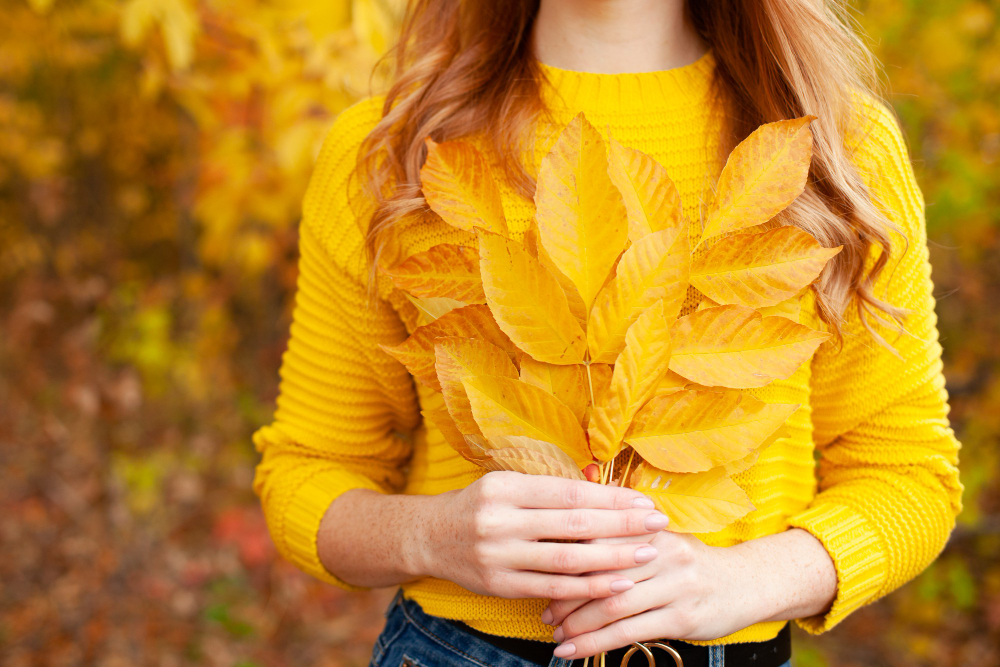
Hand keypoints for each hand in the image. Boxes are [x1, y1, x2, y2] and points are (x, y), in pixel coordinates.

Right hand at [416, 471, 669, 599]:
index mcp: (505, 487)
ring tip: (647, 554)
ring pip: (567, 559)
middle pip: (573, 524)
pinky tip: (617, 584)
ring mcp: (499, 555)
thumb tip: (604, 488)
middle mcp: (500, 520)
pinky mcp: (500, 585)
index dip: (610, 499)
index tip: (642, 502)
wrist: (429, 536)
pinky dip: (588, 588)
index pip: (569, 493)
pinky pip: (553, 588)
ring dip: (613, 558)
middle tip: (657, 524)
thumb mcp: (506, 484)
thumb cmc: (479, 505)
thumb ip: (549, 490)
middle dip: (621, 525)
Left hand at [542, 528, 836, 658]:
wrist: (747, 583)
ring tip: (555, 635)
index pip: (597, 541)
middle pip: (601, 573)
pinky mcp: (681, 618)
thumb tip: (569, 545)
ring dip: (577, 624)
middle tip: (544, 611)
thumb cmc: (691, 563)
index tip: (541, 576)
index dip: (565, 559)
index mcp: (651, 529)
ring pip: (612, 605)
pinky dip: (595, 643)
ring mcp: (674, 586)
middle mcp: (662, 553)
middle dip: (566, 595)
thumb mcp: (661, 541)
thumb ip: (622, 540)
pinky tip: (573, 650)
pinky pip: (629, 632)